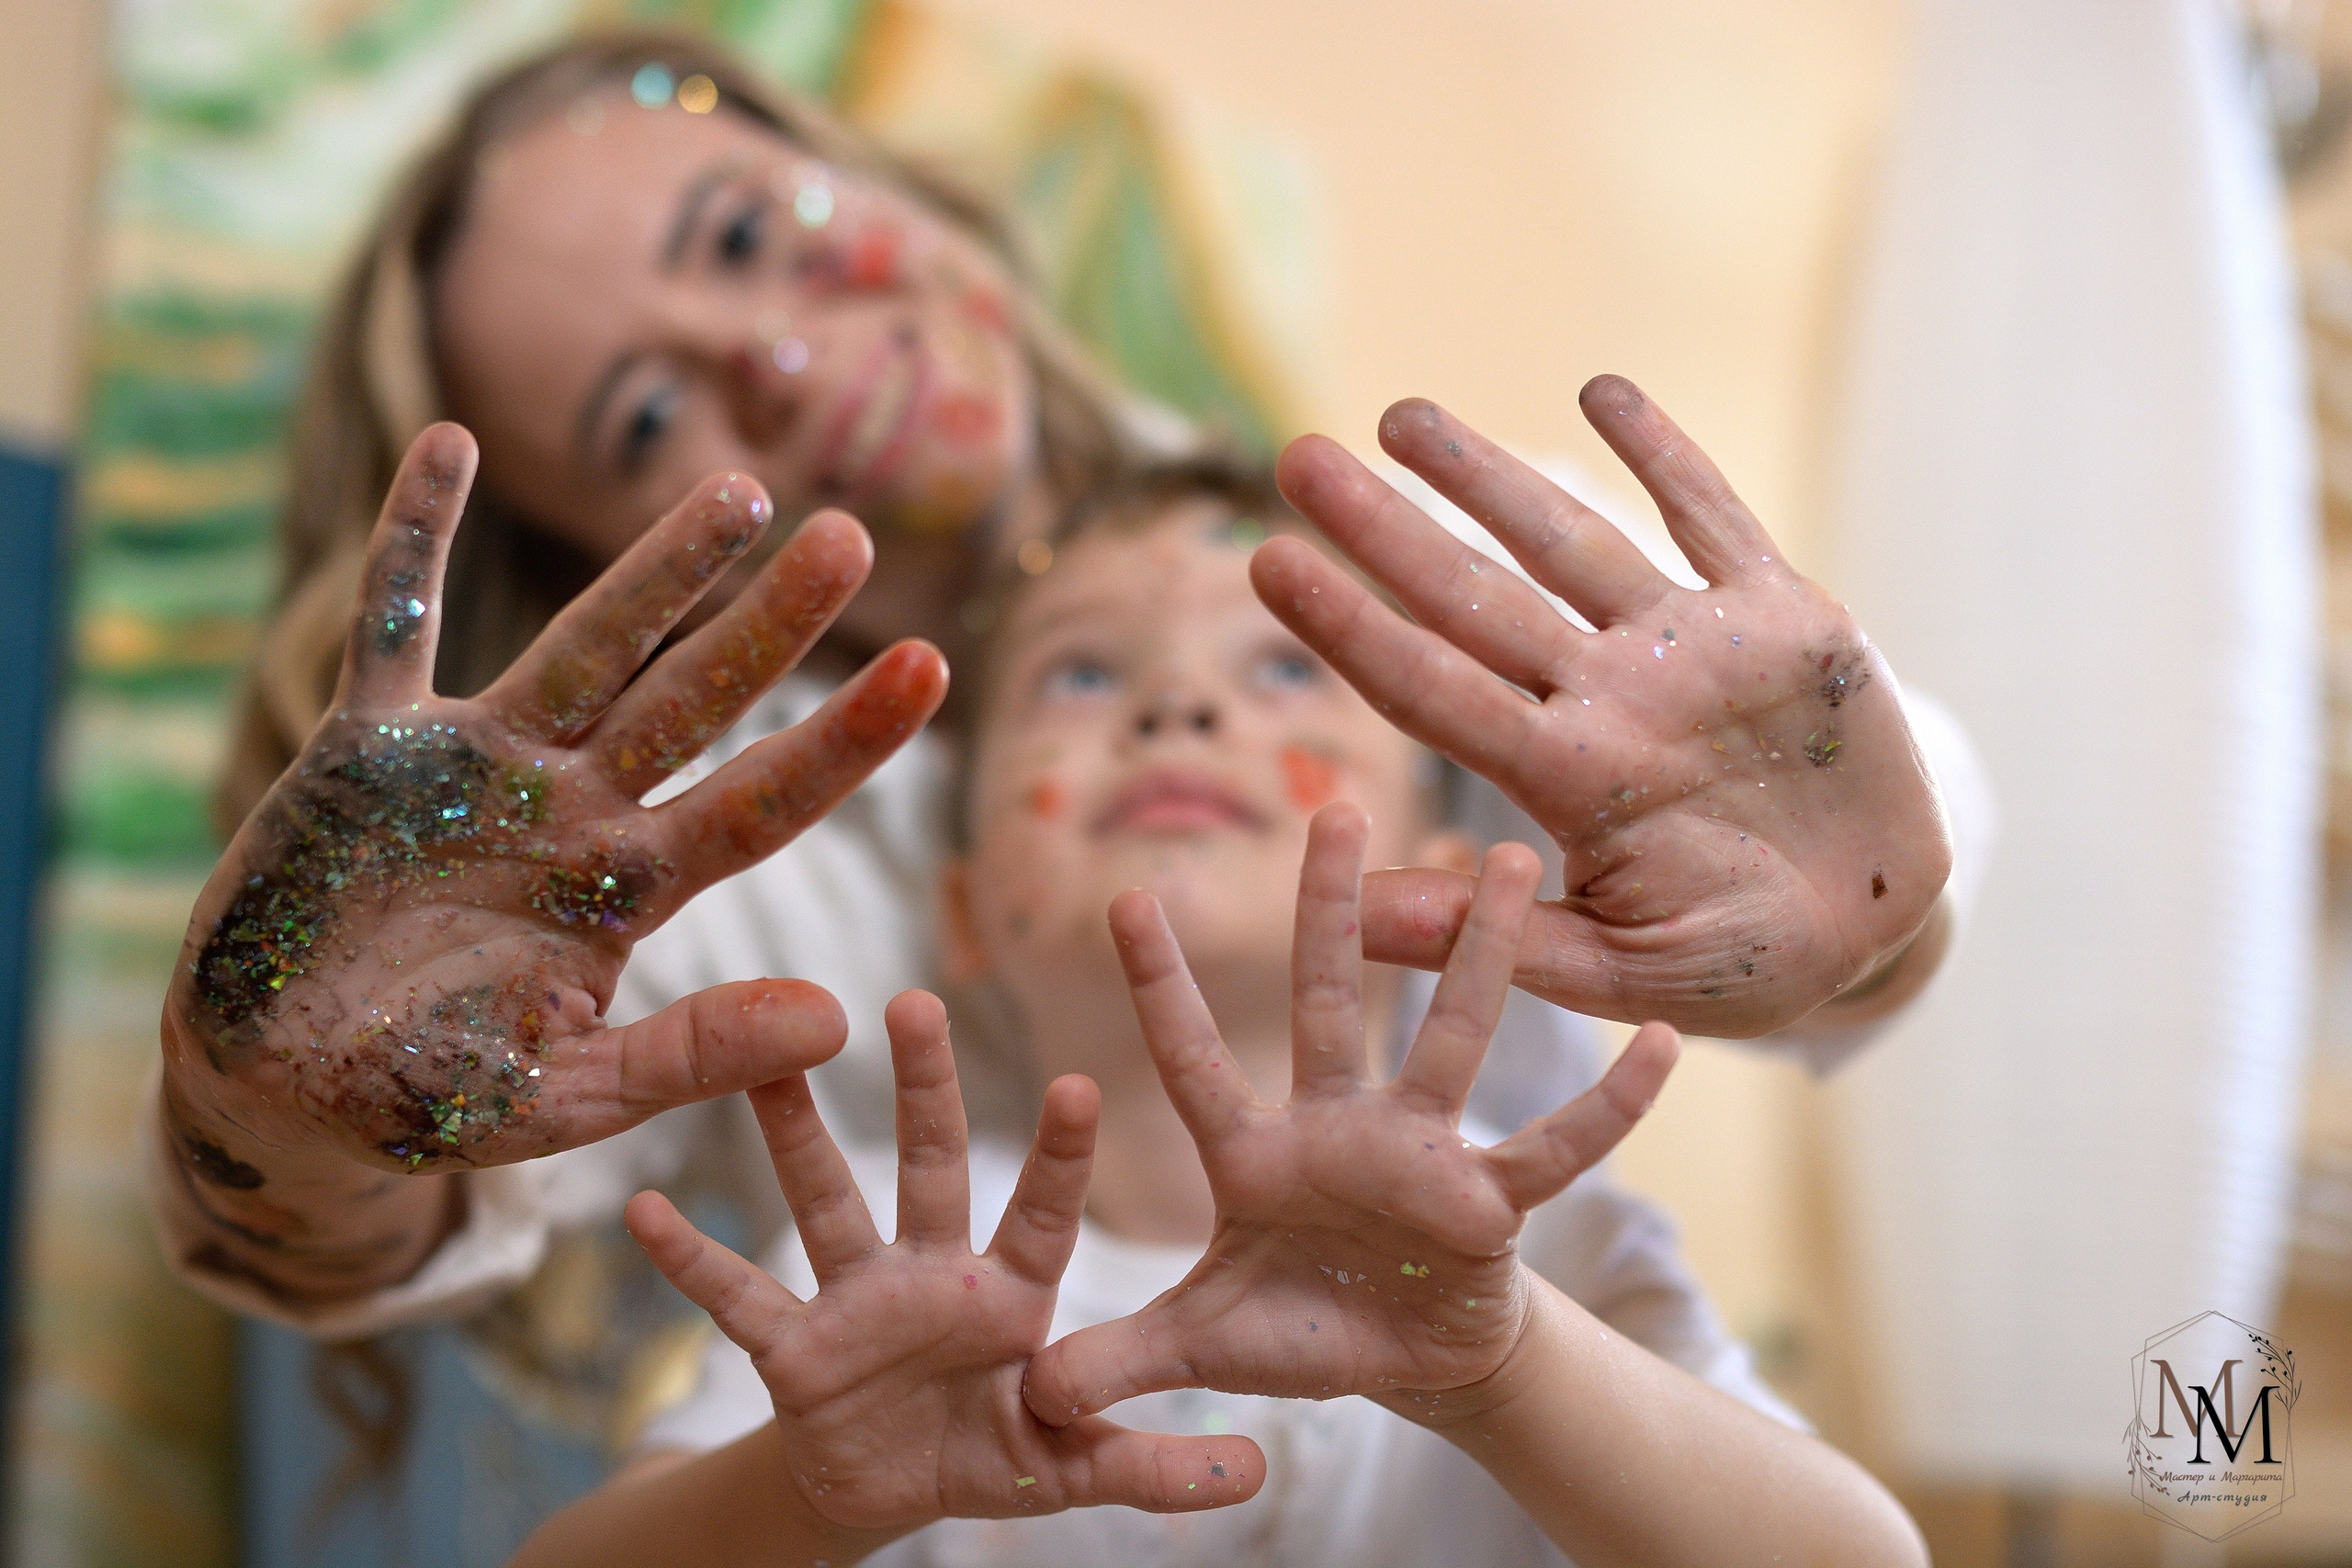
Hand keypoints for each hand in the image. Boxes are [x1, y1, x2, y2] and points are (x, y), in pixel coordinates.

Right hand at [162, 424, 945, 1189]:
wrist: (285, 1086)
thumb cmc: (431, 1097)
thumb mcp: (564, 1097)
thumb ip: (691, 1056)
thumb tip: (841, 1019)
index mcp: (626, 891)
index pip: (761, 803)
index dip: (845, 740)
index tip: (934, 667)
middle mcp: (571, 810)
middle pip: (692, 699)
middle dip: (770, 626)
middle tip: (854, 538)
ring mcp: (477, 766)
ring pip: (584, 647)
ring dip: (656, 570)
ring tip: (742, 492)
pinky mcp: (370, 745)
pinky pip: (394, 622)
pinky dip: (415, 538)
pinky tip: (449, 441)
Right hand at [627, 991, 1262, 1541]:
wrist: (886, 1491)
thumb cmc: (989, 1451)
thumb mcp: (1069, 1469)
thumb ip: (1152, 1465)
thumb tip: (1257, 1473)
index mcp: (1009, 1292)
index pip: (1040, 1210)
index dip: (1058, 1155)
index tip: (1077, 1080)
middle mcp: (931, 1272)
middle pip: (928, 1167)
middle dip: (924, 1091)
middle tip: (915, 1001)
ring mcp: (855, 1300)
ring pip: (824, 1201)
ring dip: (792, 1136)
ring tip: (759, 1058)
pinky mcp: (790, 1347)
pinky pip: (735, 1297)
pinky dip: (690, 1260)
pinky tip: (639, 1208)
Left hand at [1023, 805, 1677, 1428]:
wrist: (1406, 1363)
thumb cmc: (1302, 1330)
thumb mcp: (1205, 1346)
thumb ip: (1125, 1359)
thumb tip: (1035, 1396)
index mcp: (1255, 1157)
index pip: (1194, 1060)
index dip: (1161, 986)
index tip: (1125, 896)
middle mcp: (1338, 1129)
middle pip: (1328, 1005)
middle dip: (1328, 914)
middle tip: (1333, 810)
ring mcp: (1421, 1154)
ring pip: (1451, 1037)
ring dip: (1481, 955)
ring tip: (1505, 859)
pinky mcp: (1493, 1200)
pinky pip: (1558, 1148)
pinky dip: (1611, 1105)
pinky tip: (1659, 1044)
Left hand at [1255, 379, 1952, 1036]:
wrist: (1873, 935)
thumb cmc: (1736, 965)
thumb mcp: (1617, 969)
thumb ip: (1492, 937)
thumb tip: (1343, 917)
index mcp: (1570, 779)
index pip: (1434, 687)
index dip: (1352, 626)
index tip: (1268, 562)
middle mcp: (1614, 699)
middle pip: (1477, 599)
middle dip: (1389, 529)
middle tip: (1295, 459)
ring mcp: (1695, 654)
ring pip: (1573, 543)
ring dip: (1490, 476)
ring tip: (1399, 416)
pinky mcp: (1786, 622)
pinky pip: (1714, 518)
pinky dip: (1665, 455)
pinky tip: (1601, 390)